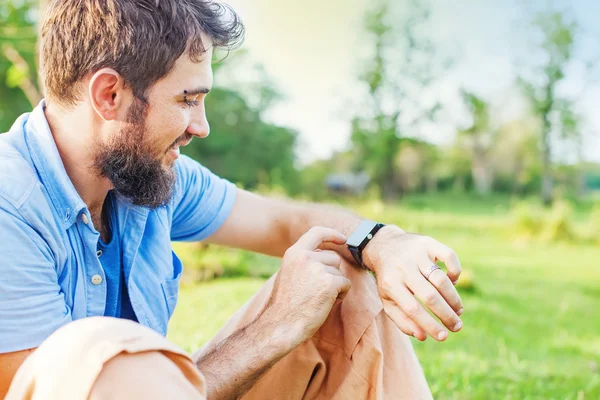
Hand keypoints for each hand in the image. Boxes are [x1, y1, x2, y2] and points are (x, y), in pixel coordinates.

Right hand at [264, 226, 350, 347]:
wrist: (280, 326)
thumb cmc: (285, 305)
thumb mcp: (288, 274)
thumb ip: (303, 262)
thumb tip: (324, 256)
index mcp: (294, 253)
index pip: (316, 232)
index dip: (332, 234)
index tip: (343, 239)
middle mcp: (305, 257)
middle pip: (333, 257)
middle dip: (332, 273)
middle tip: (317, 291)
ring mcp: (318, 268)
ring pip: (339, 272)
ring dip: (335, 285)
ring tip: (318, 299)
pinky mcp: (329, 283)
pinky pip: (345, 284)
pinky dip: (340, 295)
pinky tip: (325, 304)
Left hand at [363, 226, 463, 341]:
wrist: (384, 246)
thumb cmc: (389, 279)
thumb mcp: (387, 299)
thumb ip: (402, 320)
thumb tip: (423, 336)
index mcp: (390, 284)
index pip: (413, 309)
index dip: (430, 325)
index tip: (443, 337)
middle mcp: (403, 267)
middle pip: (429, 295)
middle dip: (446, 315)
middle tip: (457, 327)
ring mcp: (416, 253)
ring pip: (441, 279)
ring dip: (453, 298)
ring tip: (458, 311)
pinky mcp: (428, 242)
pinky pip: (449, 256)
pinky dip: (455, 271)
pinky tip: (453, 282)